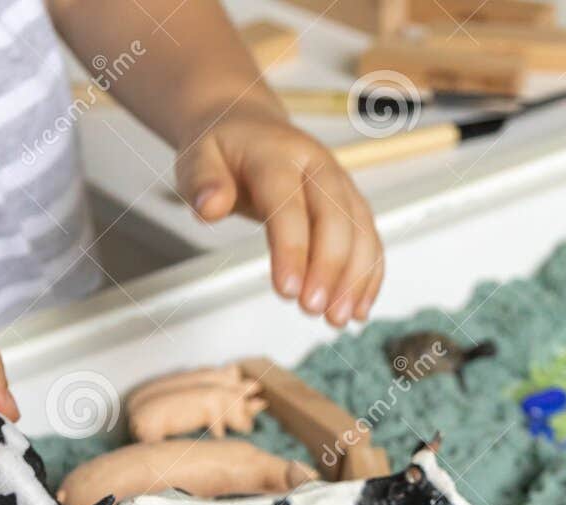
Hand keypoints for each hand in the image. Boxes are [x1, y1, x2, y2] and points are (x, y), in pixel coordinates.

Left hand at [176, 111, 383, 326]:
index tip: (287, 291)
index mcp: (277, 154)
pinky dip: (368, 276)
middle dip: (329, 268)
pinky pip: (369, 240)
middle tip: (314, 310)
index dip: (291, 249)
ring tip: (338, 319)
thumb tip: (208, 207)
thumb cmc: (223, 148)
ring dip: (355, 278)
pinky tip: (358, 309)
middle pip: (334, 218)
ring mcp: (340, 184)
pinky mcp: (351, 203)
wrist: (247, 123)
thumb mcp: (196, 157)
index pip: (288, 204)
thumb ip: (202, 182)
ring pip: (360, 231)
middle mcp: (318, 166)